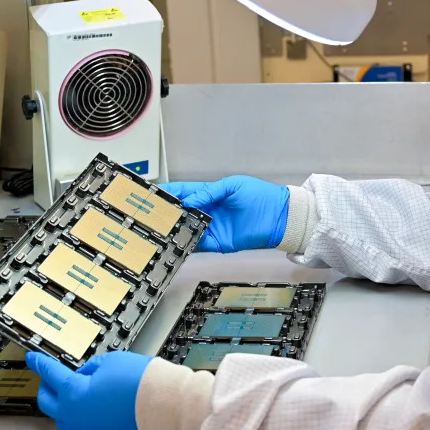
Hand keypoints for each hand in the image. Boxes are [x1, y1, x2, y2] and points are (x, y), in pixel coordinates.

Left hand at [26, 351, 151, 429]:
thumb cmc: (139, 381)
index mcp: (73, 394)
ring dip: (62, 403)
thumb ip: (89, 368)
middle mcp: (75, 416)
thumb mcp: (109, 361)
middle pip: (48, 402)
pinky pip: (82, 427)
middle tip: (50, 376)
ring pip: (63, 418)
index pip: (50, 374)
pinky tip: (90, 406)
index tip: (33, 358)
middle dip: (47, 386)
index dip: (40, 363)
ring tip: (71, 391)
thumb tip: (83, 375)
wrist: (163, 403)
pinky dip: (80, 416)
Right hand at [160, 176, 288, 252]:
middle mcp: (208, 212)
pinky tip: (178, 240)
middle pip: (181, 213)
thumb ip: (209, 192)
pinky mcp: (218, 243)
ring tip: (161, 227)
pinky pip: (199, 244)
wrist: (277, 216)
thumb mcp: (232, 185)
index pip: (184, 193)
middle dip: (167, 213)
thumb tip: (189, 201)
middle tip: (152, 214)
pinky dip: (188, 243)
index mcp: (209, 195)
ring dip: (175, 229)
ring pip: (187, 229)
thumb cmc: (259, 196)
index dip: (170, 193)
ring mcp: (212, 228)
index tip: (154, 194)